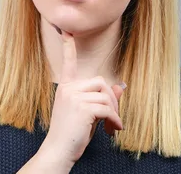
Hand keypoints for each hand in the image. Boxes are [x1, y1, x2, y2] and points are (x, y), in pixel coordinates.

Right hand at [41, 29, 125, 166]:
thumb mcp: (87, 113)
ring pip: (105, 95)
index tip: (65, 30)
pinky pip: (107, 108)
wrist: (58, 149)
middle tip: (113, 116)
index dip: (68, 45)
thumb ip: (101, 98)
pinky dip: (114, 119)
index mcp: (66, 86)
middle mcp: (68, 88)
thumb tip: (122, 86)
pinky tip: (112, 129)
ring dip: (114, 111)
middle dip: (112, 98)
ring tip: (111, 125)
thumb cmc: (72, 133)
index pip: (68, 61)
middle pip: (100, 81)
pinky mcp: (81, 107)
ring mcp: (73, 96)